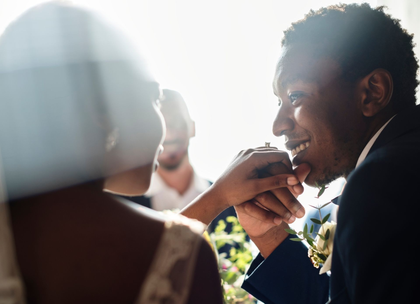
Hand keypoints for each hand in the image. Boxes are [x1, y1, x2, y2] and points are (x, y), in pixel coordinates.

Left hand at [181, 147, 301, 224]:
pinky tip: (269, 175)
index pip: (280, 154)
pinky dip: (267, 162)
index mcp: (254, 156)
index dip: (290, 167)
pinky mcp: (241, 156)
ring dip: (276, 163)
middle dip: (284, 165)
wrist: (217, 194)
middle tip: (289, 179)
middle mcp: (249, 150)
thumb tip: (295, 179)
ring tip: (281, 178)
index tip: (293, 180)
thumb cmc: (236, 193)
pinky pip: (259, 155)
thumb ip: (276, 182)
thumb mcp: (257, 188)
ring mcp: (244, 152)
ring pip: (267, 153)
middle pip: (275, 152)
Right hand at [235, 162, 310, 256]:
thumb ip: (296, 177)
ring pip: (263, 197)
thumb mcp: (288, 188)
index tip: (301, 191)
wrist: (260, 220)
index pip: (277, 170)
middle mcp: (253, 177)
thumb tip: (307, 166)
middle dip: (289, 199)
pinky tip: (278, 222)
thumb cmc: (276, 199)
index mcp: (265, 169)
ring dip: (280, 209)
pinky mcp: (240, 203)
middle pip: (272, 185)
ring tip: (292, 219)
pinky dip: (266, 216)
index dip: (291, 180)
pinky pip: (252, 209)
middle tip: (301, 213)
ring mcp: (245, 190)